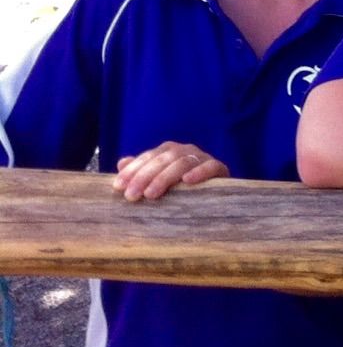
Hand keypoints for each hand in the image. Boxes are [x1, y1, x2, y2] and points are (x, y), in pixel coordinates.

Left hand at [111, 142, 227, 200]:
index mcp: (168, 151)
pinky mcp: (219, 168)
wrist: (214, 194)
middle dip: (144, 176)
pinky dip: (199, 172)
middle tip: (132, 196)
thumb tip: (121, 163)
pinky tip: (187, 181)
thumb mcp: (158, 180)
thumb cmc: (181, 189)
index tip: (118, 186)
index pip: (148, 157)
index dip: (132, 171)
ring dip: (164, 178)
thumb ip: (141, 172)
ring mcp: (202, 157)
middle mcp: (185, 150)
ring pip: (182, 162)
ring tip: (151, 194)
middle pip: (162, 159)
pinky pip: (210, 166)